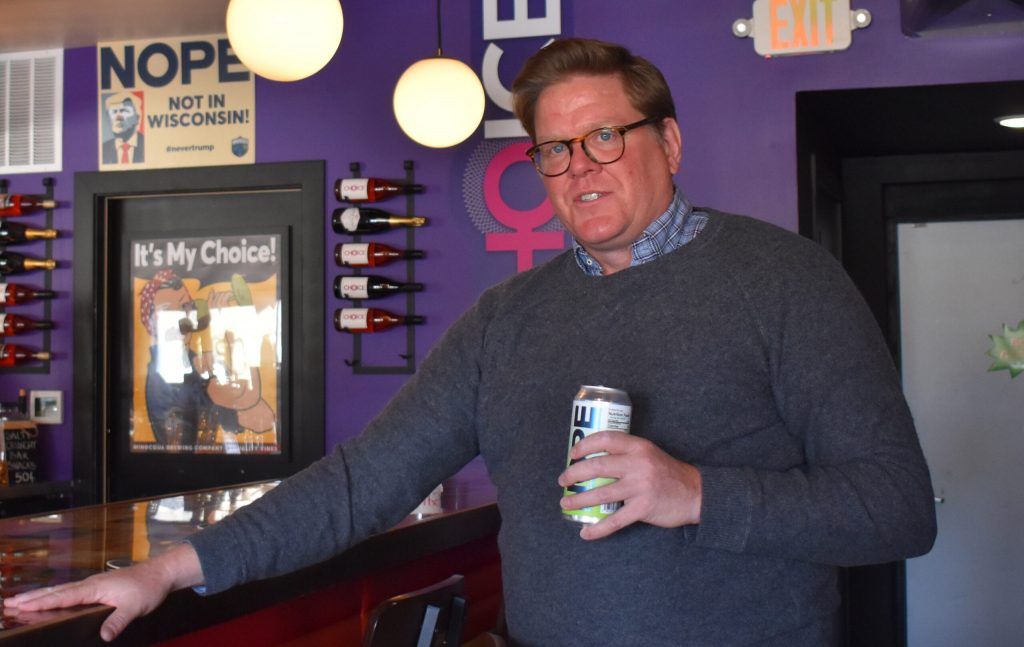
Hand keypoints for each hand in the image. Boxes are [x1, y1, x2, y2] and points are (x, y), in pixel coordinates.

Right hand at [2, 543, 201, 641]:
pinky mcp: (98, 588)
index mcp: (95, 587)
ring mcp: (93, 585)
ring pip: (62, 591)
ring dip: (41, 596)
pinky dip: (55, 595)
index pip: (63, 596)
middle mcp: (90, 584)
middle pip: (56, 592)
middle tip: (8, 603)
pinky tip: (50, 600)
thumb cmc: (148, 587)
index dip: (42, 602)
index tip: (21, 605)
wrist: (161, 573)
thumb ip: (118, 621)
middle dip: (32, 598)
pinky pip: (71, 592)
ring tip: (19, 601)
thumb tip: (104, 636)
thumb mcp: (135, 607)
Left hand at [557, 431, 701, 539]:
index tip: (573, 454)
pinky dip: (598, 529)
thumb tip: (592, 460)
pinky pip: (615, 520)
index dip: (585, 445)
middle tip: (563, 481)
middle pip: (597, 467)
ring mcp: (640, 487)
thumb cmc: (667, 473)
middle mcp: (638, 464)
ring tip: (566, 504)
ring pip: (601, 494)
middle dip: (574, 475)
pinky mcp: (643, 508)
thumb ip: (626, 454)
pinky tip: (585, 532)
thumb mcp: (648, 454)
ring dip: (579, 500)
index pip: (606, 439)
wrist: (695, 494)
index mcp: (638, 447)